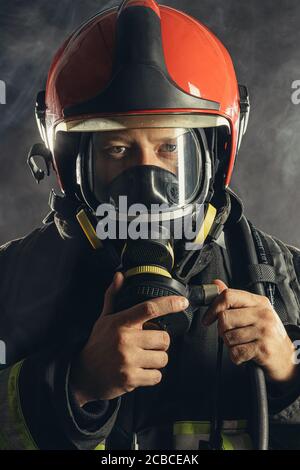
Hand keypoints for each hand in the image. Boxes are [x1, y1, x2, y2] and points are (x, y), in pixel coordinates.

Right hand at [70, 272, 188, 405]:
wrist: (83, 374)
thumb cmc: (98, 344)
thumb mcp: (104, 319)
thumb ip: (113, 297)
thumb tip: (119, 276)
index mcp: (120, 322)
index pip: (148, 308)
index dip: (169, 304)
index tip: (182, 302)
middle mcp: (125, 340)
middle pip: (163, 337)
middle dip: (160, 342)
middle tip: (148, 344)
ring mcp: (128, 360)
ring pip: (163, 358)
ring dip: (157, 359)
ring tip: (144, 358)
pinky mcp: (130, 379)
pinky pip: (157, 376)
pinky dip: (152, 375)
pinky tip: (141, 371)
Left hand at [202, 280, 297, 384]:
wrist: (286, 356)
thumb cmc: (267, 334)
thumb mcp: (254, 312)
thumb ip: (234, 299)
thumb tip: (216, 283)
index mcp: (259, 302)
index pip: (228, 296)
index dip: (213, 308)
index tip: (208, 318)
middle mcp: (263, 314)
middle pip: (224, 317)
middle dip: (222, 330)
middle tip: (230, 334)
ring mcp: (264, 331)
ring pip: (228, 336)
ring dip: (229, 344)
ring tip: (241, 343)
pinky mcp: (263, 349)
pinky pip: (236, 352)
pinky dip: (236, 357)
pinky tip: (244, 353)